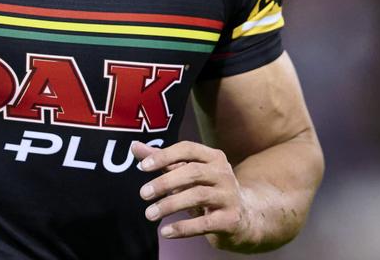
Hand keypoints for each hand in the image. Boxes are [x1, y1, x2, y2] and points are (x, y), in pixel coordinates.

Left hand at [130, 140, 255, 246]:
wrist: (244, 217)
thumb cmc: (208, 190)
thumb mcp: (187, 173)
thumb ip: (163, 160)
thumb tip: (135, 146)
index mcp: (213, 157)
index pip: (188, 149)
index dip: (165, 156)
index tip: (142, 167)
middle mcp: (224, 173)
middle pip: (192, 172)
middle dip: (165, 182)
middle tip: (143, 194)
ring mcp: (229, 196)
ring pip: (198, 196)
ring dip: (170, 205)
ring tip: (149, 214)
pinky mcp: (230, 219)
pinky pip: (204, 224)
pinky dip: (183, 228)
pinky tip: (165, 232)